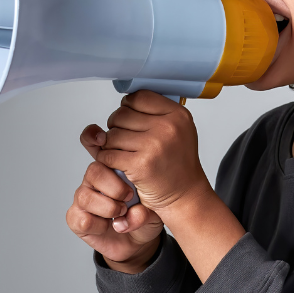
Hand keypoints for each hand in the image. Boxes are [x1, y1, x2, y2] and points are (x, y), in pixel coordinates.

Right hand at [65, 149, 162, 273]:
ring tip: (123, 211)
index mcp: (111, 165)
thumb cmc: (146, 213)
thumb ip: (147, 204)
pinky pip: (83, 219)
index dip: (92, 137)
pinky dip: (100, 225)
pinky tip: (112, 225)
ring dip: (108, 207)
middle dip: (113, 185)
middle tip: (130, 196)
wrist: (139, 239)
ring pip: (85, 196)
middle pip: (94, 170)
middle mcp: (94, 179)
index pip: (93, 143)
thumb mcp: (155, 204)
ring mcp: (84, 198)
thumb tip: (134, 212)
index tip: (102, 139)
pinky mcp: (77, 219)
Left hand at [88, 91, 211, 212]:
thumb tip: (122, 103)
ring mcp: (154, 146)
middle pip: (121, 114)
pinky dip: (108, 161)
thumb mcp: (175, 131)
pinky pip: (108, 155)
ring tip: (124, 153)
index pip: (139, 97)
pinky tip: (120, 165)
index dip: (128, 107)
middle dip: (116, 127)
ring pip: (111, 135)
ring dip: (110, 145)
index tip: (130, 119)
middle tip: (125, 140)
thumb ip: (151, 114)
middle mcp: (168, 127)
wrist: (185, 195)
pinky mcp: (140, 165)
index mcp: (178, 115)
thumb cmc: (177, 164)